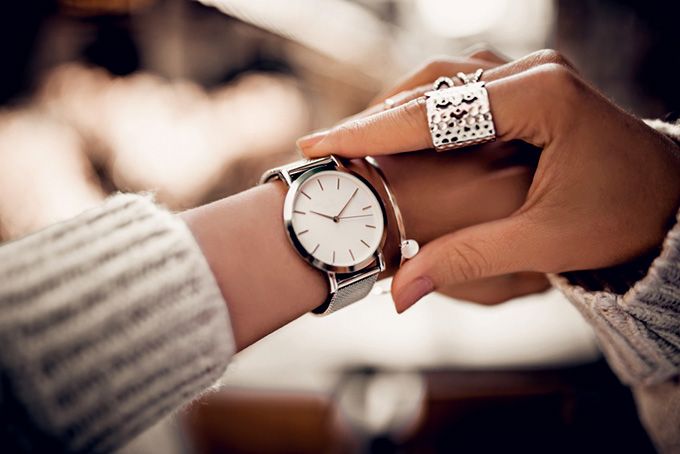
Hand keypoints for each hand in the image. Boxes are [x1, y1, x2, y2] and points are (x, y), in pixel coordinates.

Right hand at [298, 49, 679, 311]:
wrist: (673, 199)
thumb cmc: (622, 218)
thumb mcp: (542, 242)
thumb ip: (465, 259)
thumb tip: (400, 291)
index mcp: (540, 98)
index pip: (432, 113)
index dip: (369, 132)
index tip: (318, 146)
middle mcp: (533, 71)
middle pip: (430, 86)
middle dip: (373, 118)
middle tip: (325, 146)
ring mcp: (531, 73)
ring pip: (442, 80)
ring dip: (395, 109)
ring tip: (354, 140)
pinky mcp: (529, 85)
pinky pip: (461, 87)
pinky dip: (423, 110)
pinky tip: (400, 132)